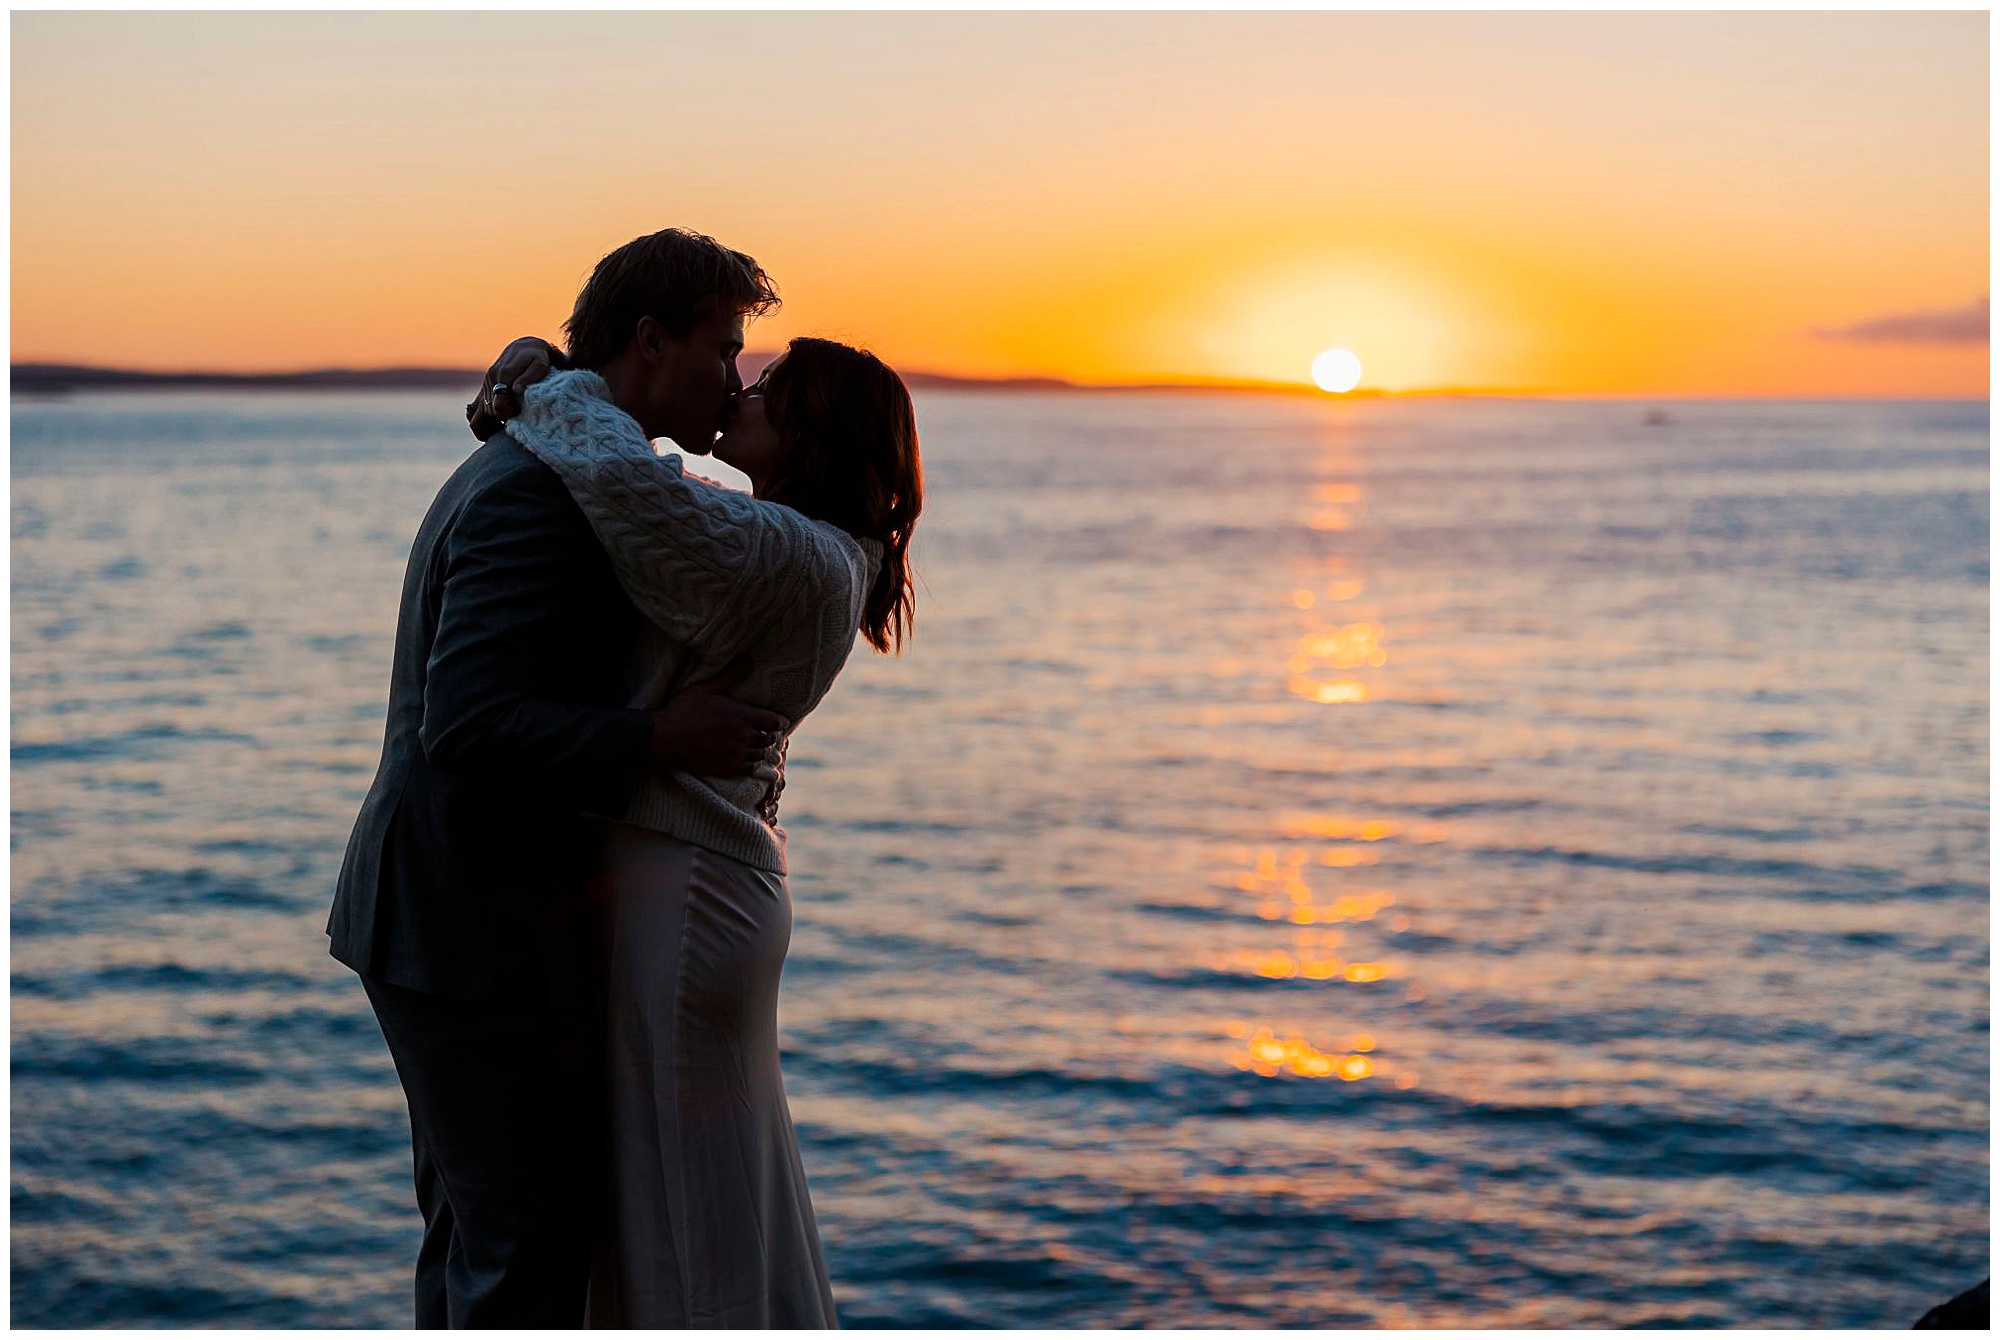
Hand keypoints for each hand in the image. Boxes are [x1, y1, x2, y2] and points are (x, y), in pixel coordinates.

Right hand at [466, 336, 563, 440]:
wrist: (525, 347)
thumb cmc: (537, 358)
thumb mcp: (539, 364)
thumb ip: (530, 376)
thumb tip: (516, 389)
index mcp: (503, 375)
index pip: (498, 406)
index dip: (509, 414)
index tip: (520, 412)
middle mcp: (491, 380)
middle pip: (488, 412)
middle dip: (501, 420)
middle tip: (517, 418)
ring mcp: (485, 385)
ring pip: (478, 414)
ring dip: (490, 424)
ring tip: (505, 427)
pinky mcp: (484, 389)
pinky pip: (473, 410)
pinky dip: (481, 421)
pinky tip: (493, 426)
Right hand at [648, 655, 789, 777]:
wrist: (664, 738)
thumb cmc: (683, 711)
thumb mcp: (705, 688)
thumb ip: (730, 676)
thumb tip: (747, 660)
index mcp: (742, 716)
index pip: (775, 722)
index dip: (776, 721)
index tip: (772, 720)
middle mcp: (743, 737)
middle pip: (770, 738)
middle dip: (767, 734)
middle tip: (761, 731)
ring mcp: (736, 754)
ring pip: (761, 754)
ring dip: (759, 748)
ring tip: (753, 744)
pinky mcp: (728, 768)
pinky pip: (750, 769)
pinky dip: (751, 764)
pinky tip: (745, 758)